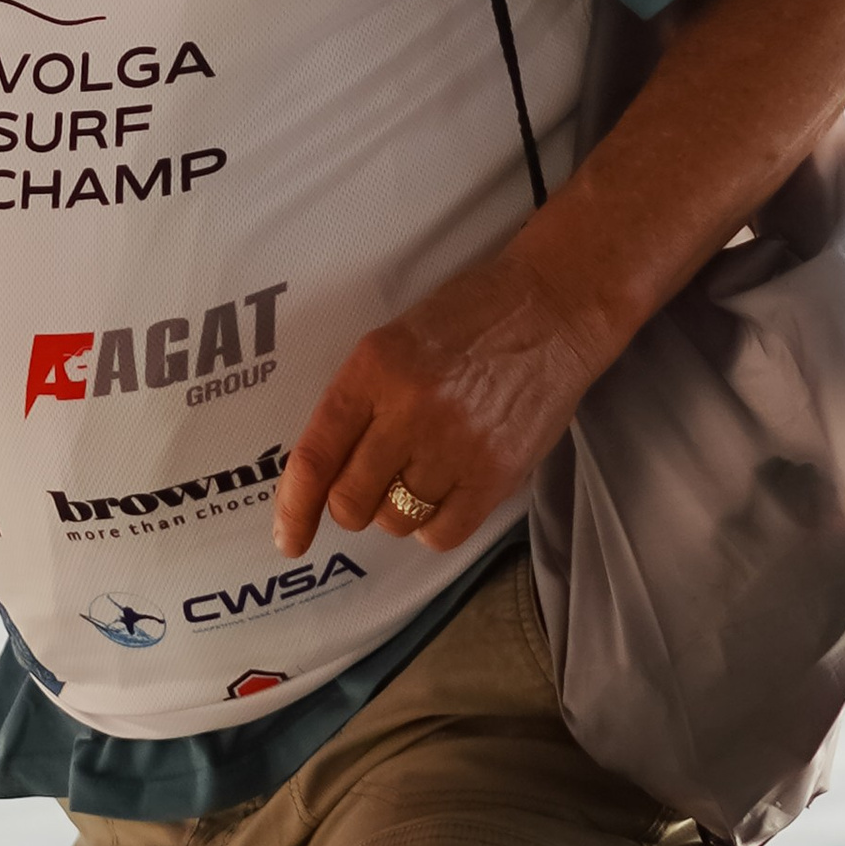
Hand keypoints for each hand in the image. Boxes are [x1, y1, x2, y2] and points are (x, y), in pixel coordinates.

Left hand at [273, 243, 603, 559]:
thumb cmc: (471, 318)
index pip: (316, 455)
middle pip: (351, 500)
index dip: (295, 507)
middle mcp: (409, 409)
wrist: (555, 307)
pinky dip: (435, 526)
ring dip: (398, 510)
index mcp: (373, 368)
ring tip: (423, 471)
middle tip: (372, 484)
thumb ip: (359, 400)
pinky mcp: (497, 473)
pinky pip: (443, 533)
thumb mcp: (394, 340)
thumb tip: (326, 473)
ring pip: (396, 521)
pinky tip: (447, 495)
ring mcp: (456, 445)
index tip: (289, 538)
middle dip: (352, 504)